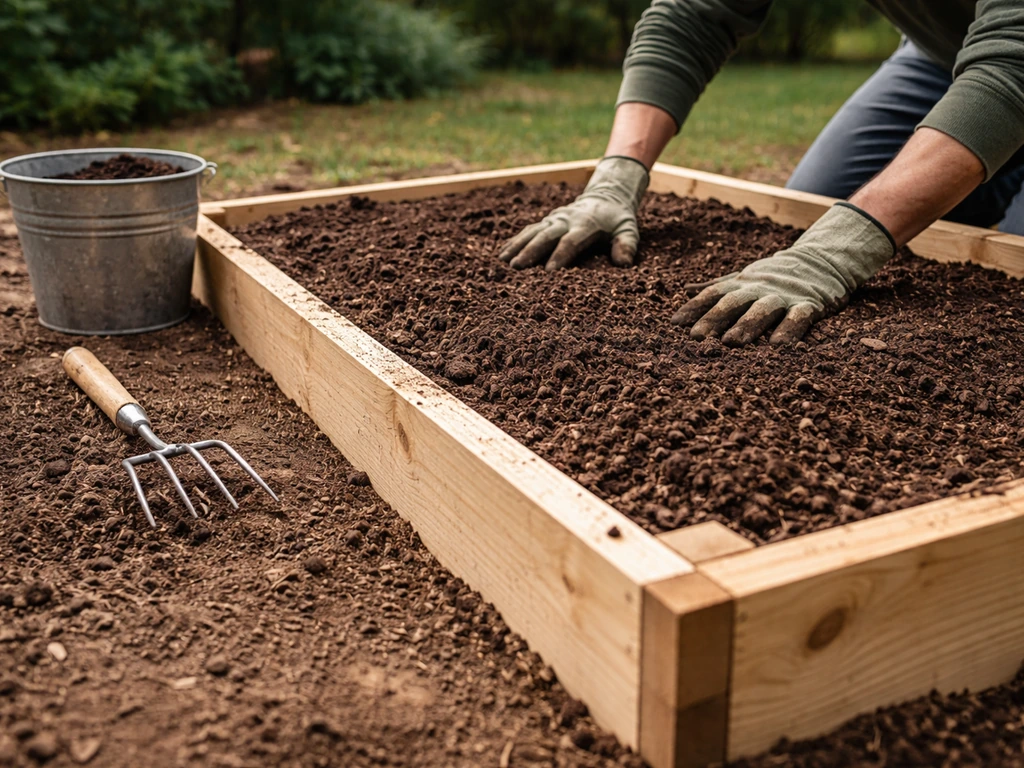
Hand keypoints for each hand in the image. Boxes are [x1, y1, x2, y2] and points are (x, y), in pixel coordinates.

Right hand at [498, 156, 648, 269]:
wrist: (606, 195)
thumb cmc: (618, 219)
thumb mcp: (629, 230)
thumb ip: (626, 245)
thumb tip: (624, 263)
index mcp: (586, 224)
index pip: (570, 241)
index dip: (560, 255)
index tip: (548, 271)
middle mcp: (566, 220)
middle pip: (545, 236)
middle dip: (530, 251)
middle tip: (516, 267)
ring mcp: (554, 219)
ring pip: (533, 232)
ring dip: (517, 246)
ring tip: (503, 261)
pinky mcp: (547, 220)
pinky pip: (529, 230)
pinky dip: (516, 240)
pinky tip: (503, 253)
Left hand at [671, 203, 895, 345]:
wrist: (823, 260)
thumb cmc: (775, 276)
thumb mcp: (744, 277)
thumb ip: (716, 285)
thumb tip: (685, 289)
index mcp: (742, 283)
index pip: (713, 294)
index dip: (694, 308)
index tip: (675, 325)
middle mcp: (760, 288)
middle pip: (734, 302)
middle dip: (714, 319)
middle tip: (697, 338)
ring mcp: (785, 295)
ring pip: (763, 309)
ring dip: (746, 325)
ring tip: (731, 343)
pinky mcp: (811, 304)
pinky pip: (800, 317)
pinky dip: (789, 330)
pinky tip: (778, 347)